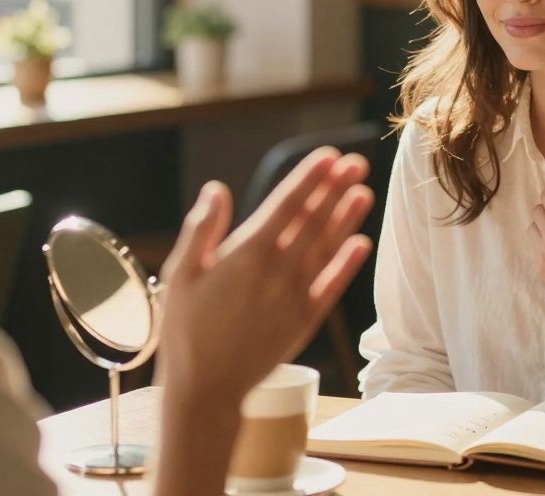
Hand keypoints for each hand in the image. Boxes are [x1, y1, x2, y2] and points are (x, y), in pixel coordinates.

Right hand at [158, 147, 374, 407]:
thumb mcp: (181, 274)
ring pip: (326, 248)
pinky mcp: (305, 320)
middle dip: (334, 189)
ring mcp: (295, 296)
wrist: (205, 388)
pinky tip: (360, 243)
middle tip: (356, 162)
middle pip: (312, 221)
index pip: (285, 206)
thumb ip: (201, 230)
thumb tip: (216, 189)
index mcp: (246, 255)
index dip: (308, 179)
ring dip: (346, 219)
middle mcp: (277, 272)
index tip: (327, 156)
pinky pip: (332, 286)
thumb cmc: (186, 329)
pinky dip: (347, 264)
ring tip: (363, 192)